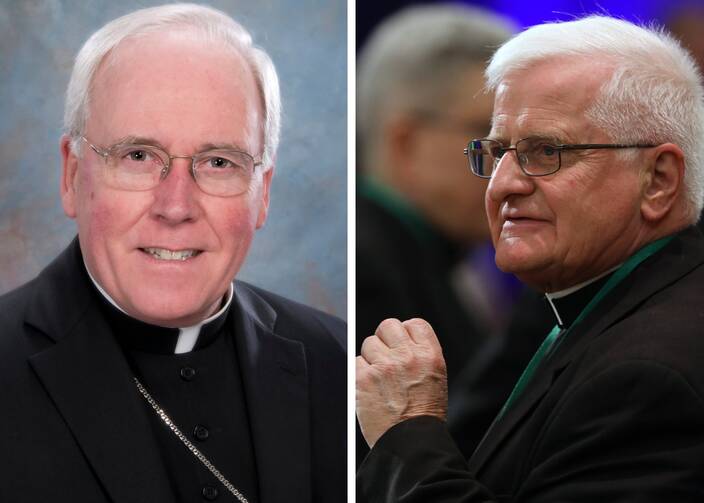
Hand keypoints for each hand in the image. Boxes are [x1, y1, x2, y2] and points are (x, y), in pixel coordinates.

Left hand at [356, 318, 447, 447]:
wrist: (412, 443)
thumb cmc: (424, 415)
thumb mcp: (436, 378)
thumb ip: (420, 356)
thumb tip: (402, 341)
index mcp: (429, 355)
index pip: (414, 324)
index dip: (405, 332)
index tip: (401, 344)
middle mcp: (407, 357)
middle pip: (388, 326)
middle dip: (385, 339)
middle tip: (386, 358)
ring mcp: (384, 366)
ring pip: (369, 343)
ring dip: (371, 358)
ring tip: (380, 379)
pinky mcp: (363, 379)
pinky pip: (355, 362)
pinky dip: (359, 374)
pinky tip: (369, 388)